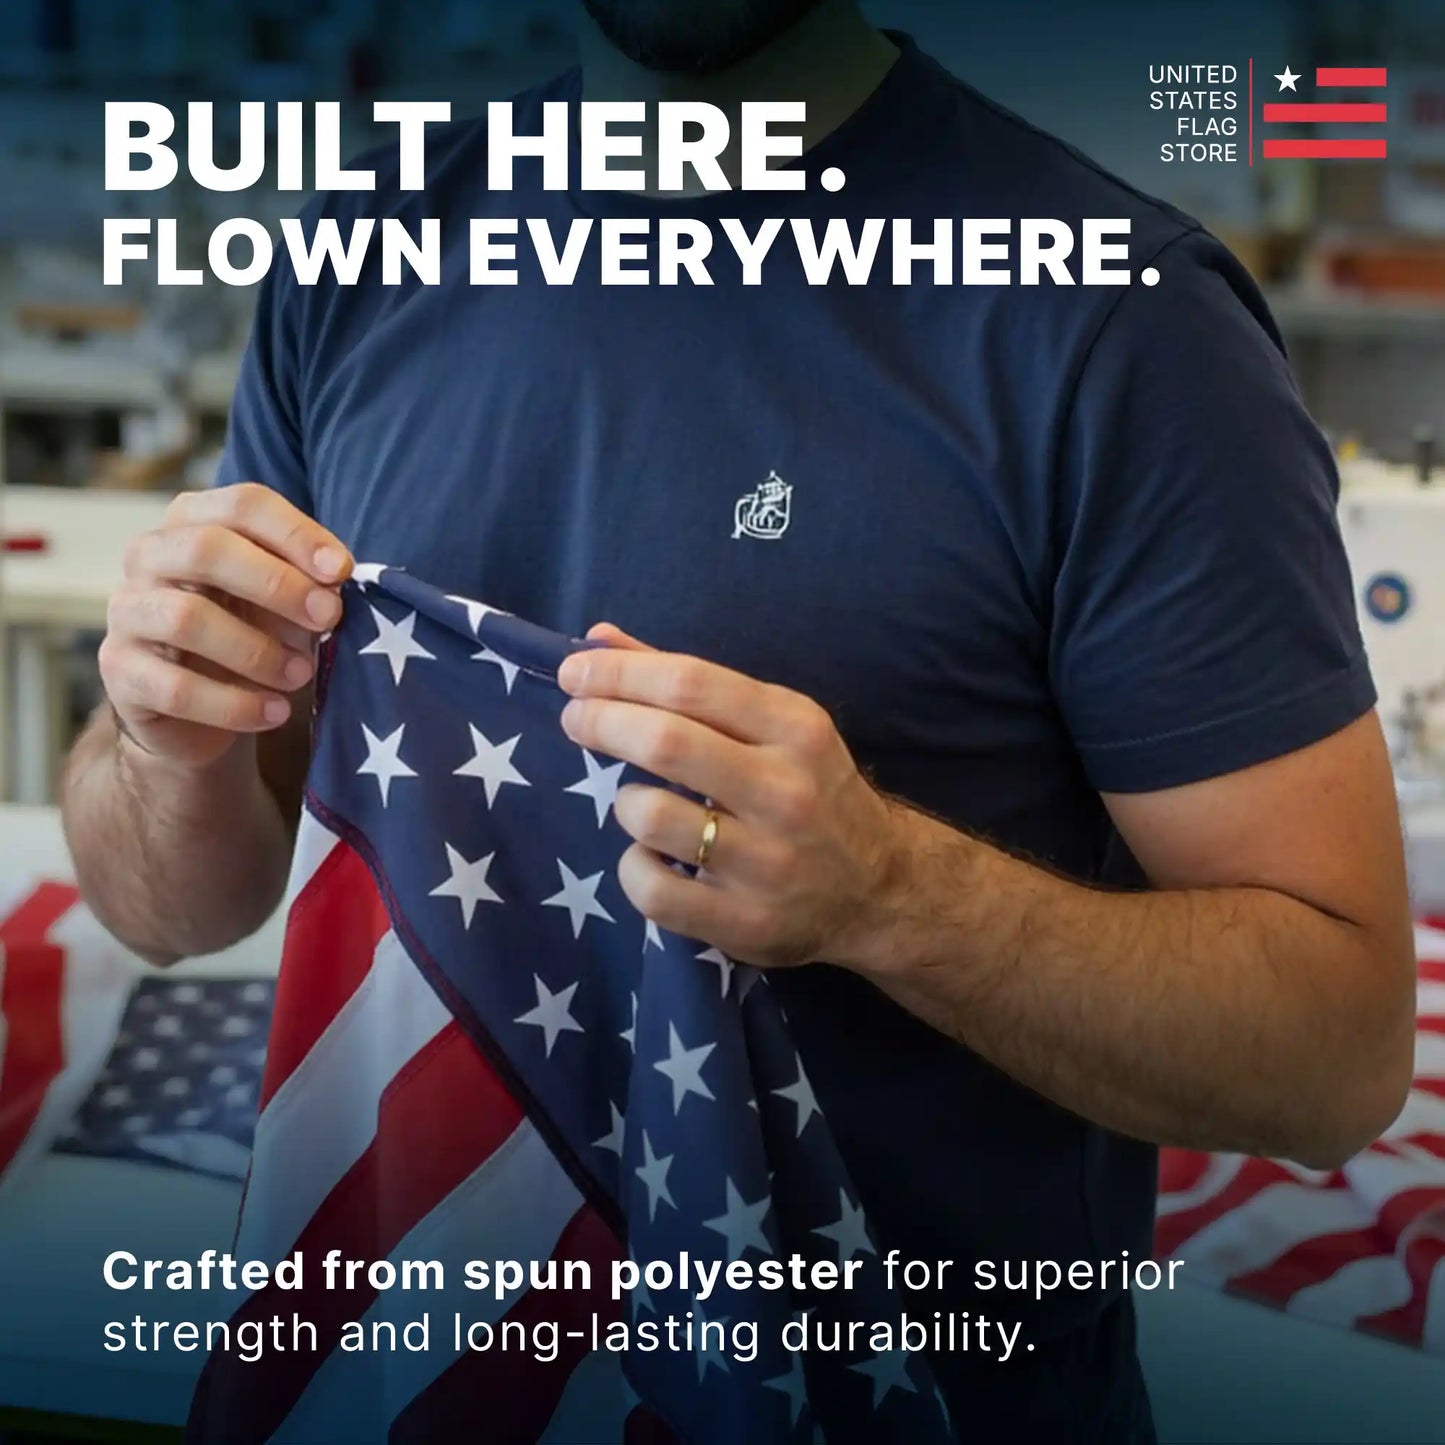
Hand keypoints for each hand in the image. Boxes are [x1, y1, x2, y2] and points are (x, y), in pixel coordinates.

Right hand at [99, 483, 351, 768]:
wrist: (195, 710)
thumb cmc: (247, 633)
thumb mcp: (281, 603)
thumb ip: (305, 586)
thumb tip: (334, 582)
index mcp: (194, 522)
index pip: (242, 504)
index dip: (295, 533)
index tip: (341, 570)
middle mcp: (150, 556)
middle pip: (206, 549)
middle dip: (277, 584)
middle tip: (328, 617)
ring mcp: (127, 612)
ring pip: (187, 618)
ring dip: (257, 650)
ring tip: (301, 675)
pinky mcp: (119, 671)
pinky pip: (175, 687)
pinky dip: (234, 704)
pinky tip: (273, 712)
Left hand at [557, 624, 908, 969]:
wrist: (880, 889)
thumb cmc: (811, 791)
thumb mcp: (772, 726)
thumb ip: (687, 685)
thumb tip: (596, 642)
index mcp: (795, 728)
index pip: (690, 683)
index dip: (618, 674)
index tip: (575, 674)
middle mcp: (786, 791)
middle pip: (665, 741)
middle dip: (601, 721)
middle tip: (576, 719)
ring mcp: (767, 862)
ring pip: (650, 816)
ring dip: (625, 803)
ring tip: (639, 803)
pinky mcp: (746, 922)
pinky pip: (652, 891)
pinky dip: (634, 869)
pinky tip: (651, 858)